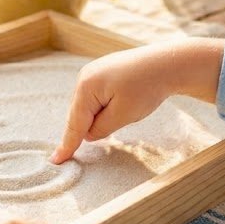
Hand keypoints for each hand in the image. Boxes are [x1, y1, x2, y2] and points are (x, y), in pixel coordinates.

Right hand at [50, 38, 224, 164]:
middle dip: (88, 129)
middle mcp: (85, 76)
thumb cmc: (147, 88)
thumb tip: (88, 134)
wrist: (168, 63)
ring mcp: (93, 72)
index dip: (67, 144)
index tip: (56, 161)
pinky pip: (96, 97)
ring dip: (99, 118)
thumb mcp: (123, 115)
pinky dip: (103, 108)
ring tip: (124, 114)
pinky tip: (118, 108)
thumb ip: (100, 129)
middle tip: (99, 138)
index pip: (75, 123)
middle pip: (79, 114)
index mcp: (86, 87)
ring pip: (88, 106)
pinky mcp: (103, 72)